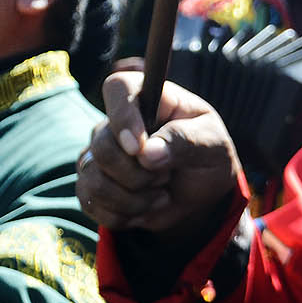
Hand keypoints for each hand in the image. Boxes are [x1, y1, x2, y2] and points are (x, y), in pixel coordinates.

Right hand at [78, 70, 243, 247]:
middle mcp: (115, 121)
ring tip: (160, 194)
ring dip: (133, 199)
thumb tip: (148, 153)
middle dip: (137, 174)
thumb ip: (184, 140)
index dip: (122, 117)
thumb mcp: (211, 142)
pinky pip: (90, 203)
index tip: (139, 147)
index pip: (118, 87)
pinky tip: (144, 208)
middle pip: (102, 146)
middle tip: (165, 177)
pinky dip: (122, 215)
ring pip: (93, 179)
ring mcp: (99, 152)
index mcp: (147, 97)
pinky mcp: (92, 182)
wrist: (200, 189)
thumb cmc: (207, 153)